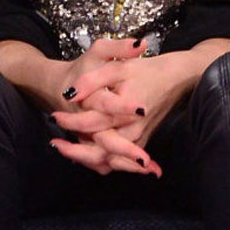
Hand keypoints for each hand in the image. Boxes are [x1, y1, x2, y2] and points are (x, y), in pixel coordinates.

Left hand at [51, 49, 201, 177]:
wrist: (175, 78)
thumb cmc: (145, 71)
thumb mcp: (117, 68)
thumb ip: (93, 80)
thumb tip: (70, 94)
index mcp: (126, 112)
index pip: (92, 123)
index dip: (70, 121)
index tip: (54, 116)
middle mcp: (133, 131)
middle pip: (100, 152)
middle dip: (75, 152)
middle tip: (55, 144)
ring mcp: (139, 140)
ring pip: (110, 161)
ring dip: (86, 159)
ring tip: (65, 150)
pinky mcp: (142, 143)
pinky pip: (119, 161)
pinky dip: (102, 161)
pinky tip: (85, 155)